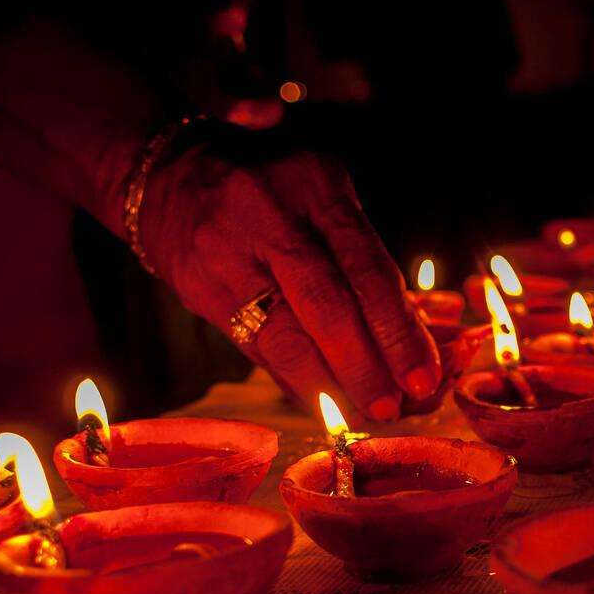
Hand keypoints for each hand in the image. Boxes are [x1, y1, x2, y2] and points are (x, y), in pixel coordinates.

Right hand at [136, 139, 439, 420]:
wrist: (170, 178)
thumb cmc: (277, 193)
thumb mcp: (325, 197)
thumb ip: (366, 261)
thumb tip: (418, 339)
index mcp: (316, 186)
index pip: (366, 268)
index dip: (397, 329)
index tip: (423, 375)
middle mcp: (269, 216)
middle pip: (325, 307)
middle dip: (365, 367)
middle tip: (395, 407)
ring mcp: (227, 254)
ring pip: (285, 338)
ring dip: (329, 387)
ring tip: (363, 415)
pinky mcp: (201, 292)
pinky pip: (256, 351)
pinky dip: (295, 382)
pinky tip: (324, 404)